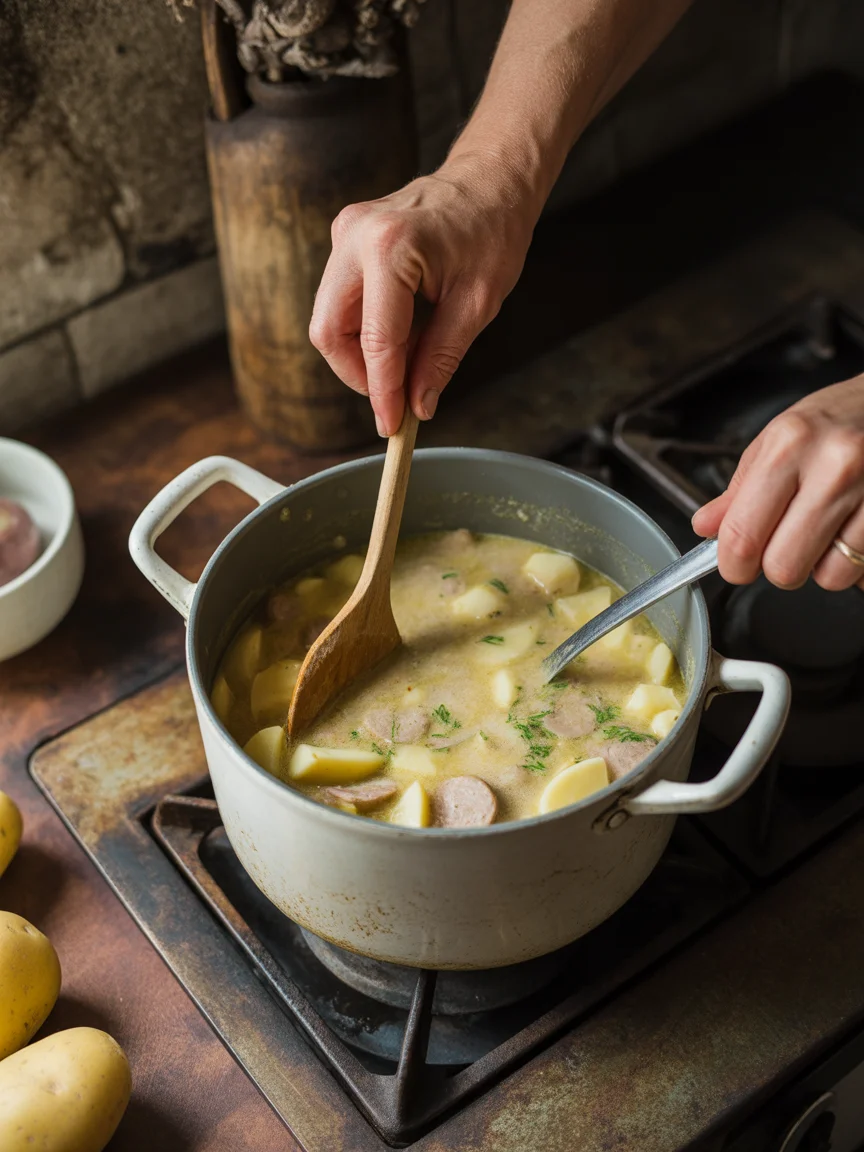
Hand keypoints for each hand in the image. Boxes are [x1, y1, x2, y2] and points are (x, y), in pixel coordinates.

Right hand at [309, 156, 535, 435]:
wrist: (490, 178)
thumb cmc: (493, 231)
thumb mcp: (477, 304)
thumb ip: (441, 358)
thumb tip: (416, 406)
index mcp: (391, 248)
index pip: (376, 342)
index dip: (382, 392)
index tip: (391, 426)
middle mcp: (355, 236)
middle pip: (328, 331)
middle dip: (357, 375)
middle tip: (391, 399)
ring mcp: (344, 233)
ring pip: (329, 319)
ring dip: (359, 354)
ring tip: (403, 365)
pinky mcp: (345, 238)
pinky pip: (339, 300)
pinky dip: (362, 330)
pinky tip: (398, 339)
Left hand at [692, 375, 863, 590]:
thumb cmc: (835, 419)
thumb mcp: (778, 439)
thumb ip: (739, 489)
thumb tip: (706, 527)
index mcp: (789, 446)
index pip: (743, 536)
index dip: (734, 564)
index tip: (736, 564)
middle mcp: (834, 467)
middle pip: (784, 567)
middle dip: (778, 567)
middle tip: (783, 544)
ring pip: (830, 576)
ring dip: (821, 565)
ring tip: (824, 531)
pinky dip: (853, 561)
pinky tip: (849, 531)